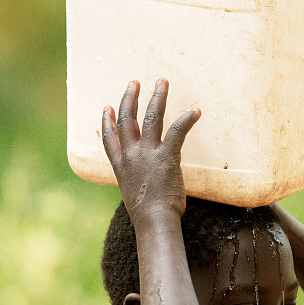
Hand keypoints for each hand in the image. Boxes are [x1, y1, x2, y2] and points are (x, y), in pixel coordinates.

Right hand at [101, 79, 200, 224]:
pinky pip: (177, 131)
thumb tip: (147, 186)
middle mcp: (131, 156)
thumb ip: (139, 184)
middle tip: (134, 83)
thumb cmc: (149, 217)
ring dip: (157, 97)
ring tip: (162, 82)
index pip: (109, 139)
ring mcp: (147, 154)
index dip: (107, 121)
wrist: (154, 222)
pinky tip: (196, 110)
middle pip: (127, 120)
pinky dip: (187, 119)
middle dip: (130, 99)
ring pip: (150, 118)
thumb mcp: (136, 197)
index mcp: (121, 167)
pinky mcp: (166, 156)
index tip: (107, 106)